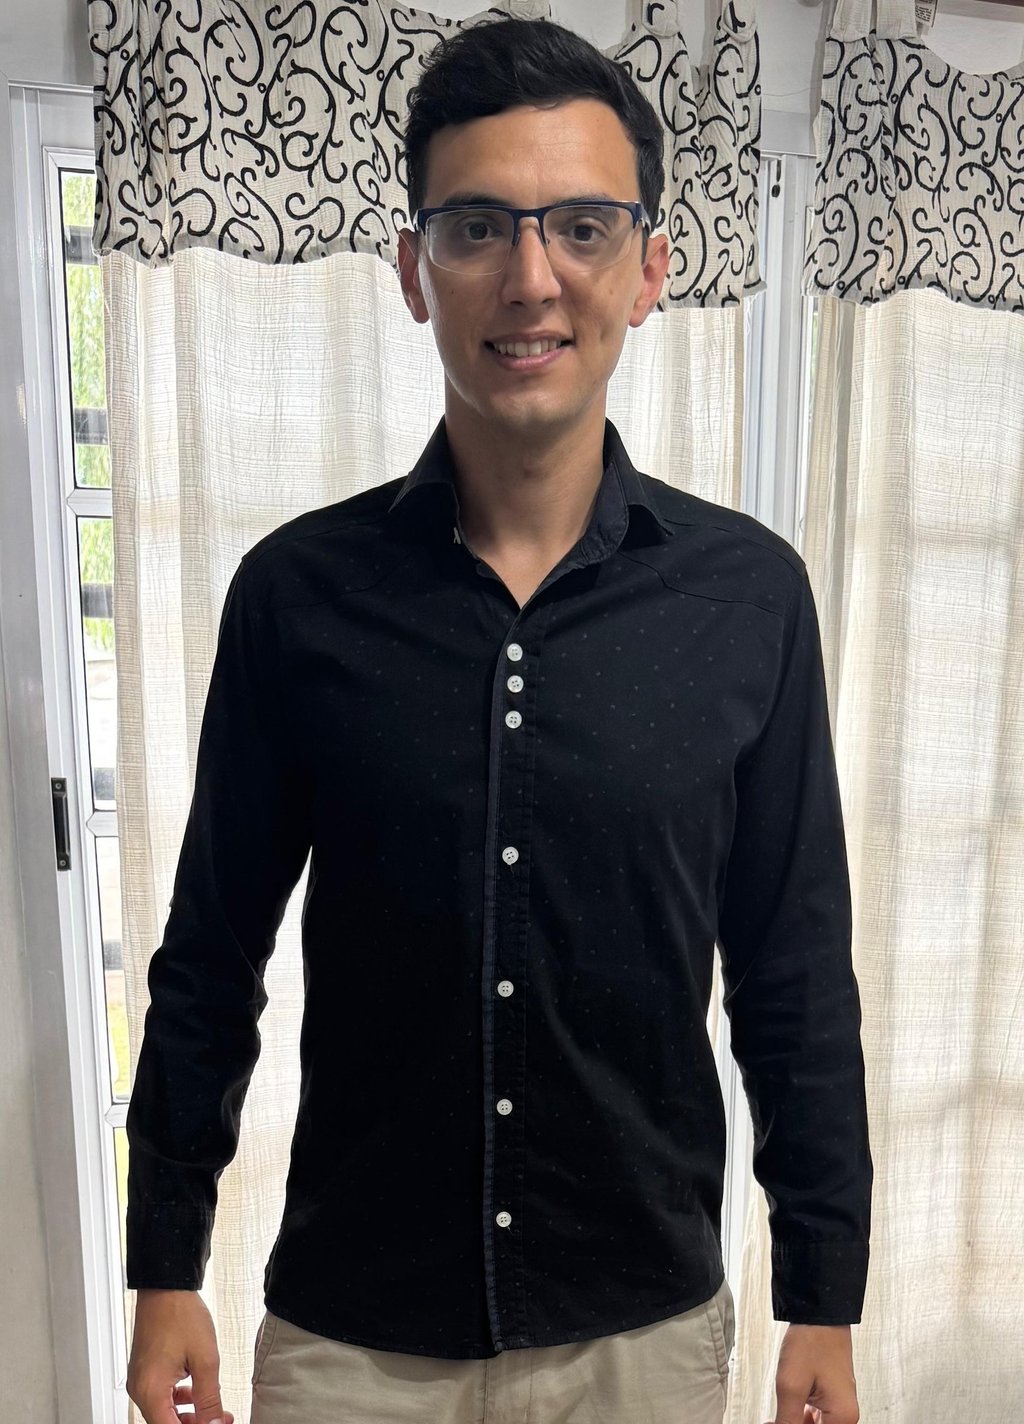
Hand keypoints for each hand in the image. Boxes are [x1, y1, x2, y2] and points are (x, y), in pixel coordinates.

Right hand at [127, 1288, 234, 1423]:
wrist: (166, 1287)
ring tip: (214, 1410)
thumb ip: (210, 1398)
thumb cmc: (181, 1314)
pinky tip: (197, 1394)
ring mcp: (139, 1381)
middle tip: (220, 1420)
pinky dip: (179, 1401)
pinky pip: (160, 1397)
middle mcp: (139, 1390)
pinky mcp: (144, 1373)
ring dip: (188, 1416)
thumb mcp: (205, 1359)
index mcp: (150, 1391)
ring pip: (163, 1413)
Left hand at [765, 1323, 858, 1423]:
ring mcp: (841, 1406)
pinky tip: (785, 1412)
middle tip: (772, 1421)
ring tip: (773, 1418)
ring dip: (795, 1423)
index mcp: (842, 1418)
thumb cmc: (811, 1342)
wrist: (820, 1314)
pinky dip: (800, 1418)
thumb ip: (786, 1420)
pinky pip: (818, 1418)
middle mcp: (846, 1416)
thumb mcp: (791, 1386)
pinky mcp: (833, 1397)